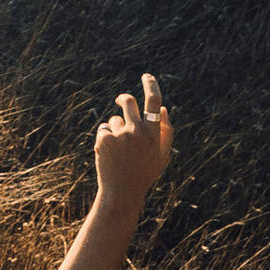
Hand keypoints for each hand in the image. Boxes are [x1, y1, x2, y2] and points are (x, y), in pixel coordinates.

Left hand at [92, 77, 170, 215]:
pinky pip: (103, 130)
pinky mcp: (104, 139)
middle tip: (120, 100)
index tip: (147, 76)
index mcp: (153, 134)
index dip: (151, 85)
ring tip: (118, 152)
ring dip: (115, 130)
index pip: (154, 101)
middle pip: (128, 101)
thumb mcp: (162, 155)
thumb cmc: (144, 173)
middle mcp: (137, 131)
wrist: (122, 193)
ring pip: (114, 120)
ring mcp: (120, 135)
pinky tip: (108, 156)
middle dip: (123, 99)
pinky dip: (104, 140)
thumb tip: (163, 108)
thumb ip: (166, 132)